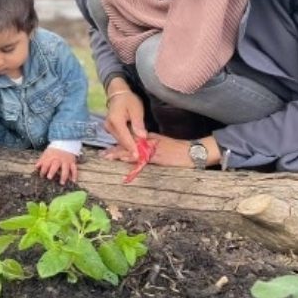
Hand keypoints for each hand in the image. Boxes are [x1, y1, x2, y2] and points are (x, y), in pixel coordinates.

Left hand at [35, 147, 77, 184]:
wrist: (65, 143)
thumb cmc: (54, 151)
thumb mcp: (46, 154)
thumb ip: (41, 161)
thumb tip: (36, 167)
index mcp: (51, 157)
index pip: (46, 164)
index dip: (43, 170)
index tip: (41, 176)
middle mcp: (59, 159)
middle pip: (55, 165)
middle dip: (52, 171)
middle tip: (49, 178)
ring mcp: (66, 161)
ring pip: (66, 168)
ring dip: (64, 176)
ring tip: (62, 183)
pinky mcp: (72, 162)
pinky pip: (74, 169)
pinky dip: (74, 175)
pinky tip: (73, 181)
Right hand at [104, 84, 146, 159]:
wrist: (119, 94)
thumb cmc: (128, 100)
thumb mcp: (136, 109)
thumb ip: (138, 124)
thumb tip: (142, 136)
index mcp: (115, 120)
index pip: (124, 137)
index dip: (131, 147)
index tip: (138, 156)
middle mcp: (109, 126)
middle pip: (121, 140)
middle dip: (131, 148)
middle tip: (141, 156)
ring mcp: (108, 128)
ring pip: (120, 140)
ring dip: (129, 145)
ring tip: (139, 151)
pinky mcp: (110, 129)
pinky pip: (119, 137)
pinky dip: (127, 141)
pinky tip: (134, 144)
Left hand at [104, 133, 220, 167]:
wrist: (194, 151)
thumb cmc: (181, 149)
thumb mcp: (164, 144)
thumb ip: (152, 145)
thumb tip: (141, 148)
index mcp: (151, 138)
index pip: (132, 139)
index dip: (120, 143)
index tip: (108, 147)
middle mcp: (150, 142)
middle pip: (129, 144)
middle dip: (116, 149)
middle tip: (103, 154)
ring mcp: (153, 149)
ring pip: (133, 150)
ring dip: (119, 153)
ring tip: (107, 157)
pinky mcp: (158, 157)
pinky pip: (142, 157)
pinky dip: (133, 158)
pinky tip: (124, 160)